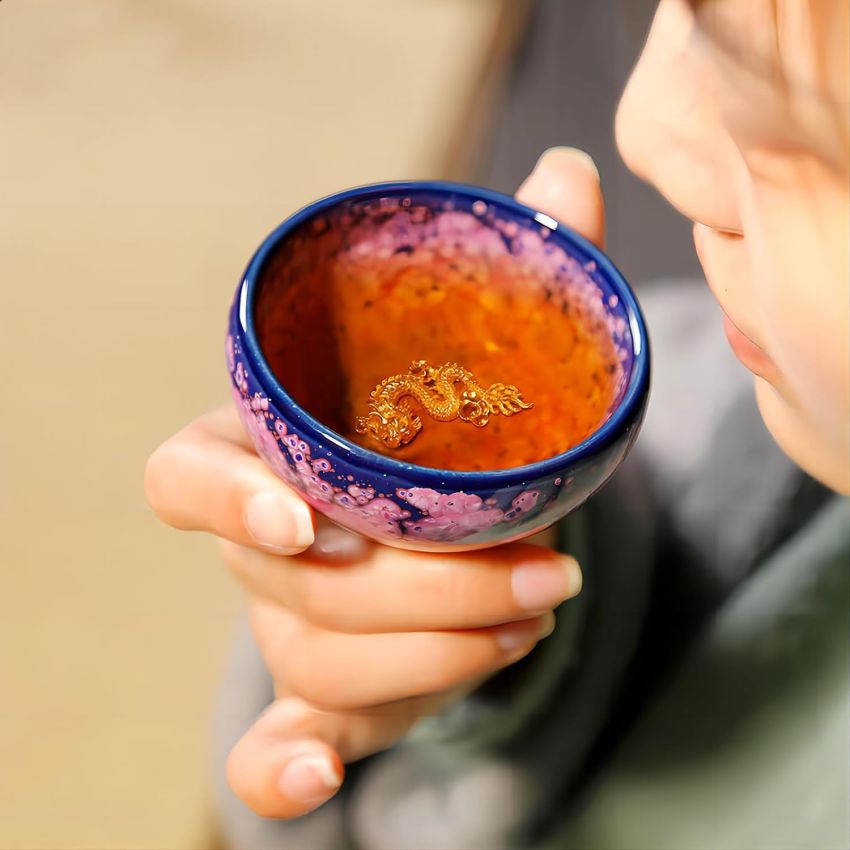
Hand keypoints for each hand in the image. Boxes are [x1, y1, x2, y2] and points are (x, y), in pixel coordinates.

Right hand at [144, 147, 604, 818]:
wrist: (456, 518)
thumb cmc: (446, 429)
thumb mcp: (483, 350)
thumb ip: (524, 266)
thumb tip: (569, 175)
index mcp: (263, 452)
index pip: (184, 476)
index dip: (222, 498)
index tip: (305, 516)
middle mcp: (263, 544)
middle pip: (294, 584)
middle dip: (416, 591)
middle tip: (536, 577)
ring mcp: (290, 622)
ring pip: (320, 659)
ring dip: (429, 659)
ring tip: (531, 620)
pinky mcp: (329, 692)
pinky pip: (284, 741)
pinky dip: (284, 773)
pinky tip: (316, 783)